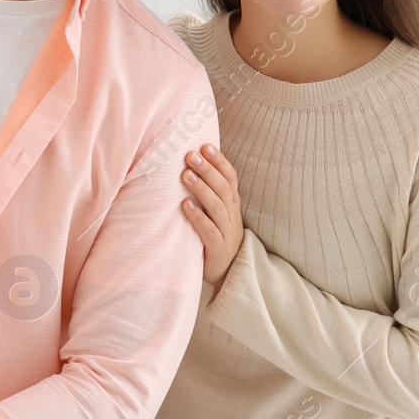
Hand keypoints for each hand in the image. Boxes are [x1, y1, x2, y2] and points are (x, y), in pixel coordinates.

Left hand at [180, 144, 243, 289]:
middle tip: (190, 155)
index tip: (205, 145)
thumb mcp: (217, 213)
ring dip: (201, 188)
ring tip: (185, 174)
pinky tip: (185, 205)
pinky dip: (198, 217)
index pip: (230, 177)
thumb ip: (209, 193)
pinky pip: (209, 230)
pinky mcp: (218, 248)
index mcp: (233, 203)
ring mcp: (227, 231)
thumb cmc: (217, 236)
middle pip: (223, 188)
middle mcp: (232, 214)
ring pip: (217, 206)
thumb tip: (190, 166)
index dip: (220, 161)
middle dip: (208, 169)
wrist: (229, 272)